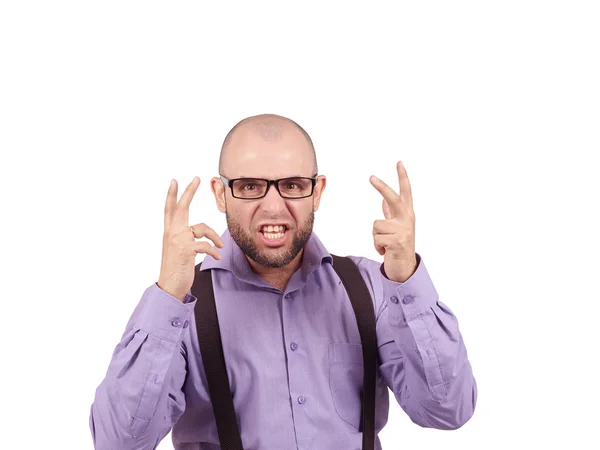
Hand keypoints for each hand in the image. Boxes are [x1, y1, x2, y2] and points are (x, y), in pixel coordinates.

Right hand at [157, 177, 223, 300]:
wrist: (170, 287)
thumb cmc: (177, 268)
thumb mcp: (179, 249)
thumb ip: (185, 237)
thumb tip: (197, 231)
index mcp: (169, 232)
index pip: (169, 209)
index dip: (172, 194)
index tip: (174, 181)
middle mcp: (172, 233)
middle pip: (181, 207)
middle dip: (189, 192)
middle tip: (196, 179)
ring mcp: (178, 240)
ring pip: (202, 227)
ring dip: (214, 236)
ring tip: (219, 246)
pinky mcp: (186, 250)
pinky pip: (206, 245)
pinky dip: (214, 251)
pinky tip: (216, 257)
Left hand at [369, 161, 416, 282]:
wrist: (405, 267)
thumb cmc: (399, 245)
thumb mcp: (396, 227)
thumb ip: (390, 213)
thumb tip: (383, 200)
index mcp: (407, 214)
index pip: (406, 192)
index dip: (403, 177)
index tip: (399, 162)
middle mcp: (407, 219)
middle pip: (393, 199)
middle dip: (382, 187)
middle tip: (371, 177)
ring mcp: (403, 230)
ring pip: (376, 225)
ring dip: (376, 237)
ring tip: (385, 244)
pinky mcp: (397, 242)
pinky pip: (376, 238)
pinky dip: (377, 246)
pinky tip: (386, 251)